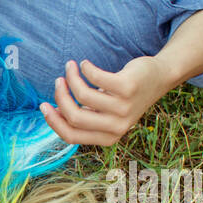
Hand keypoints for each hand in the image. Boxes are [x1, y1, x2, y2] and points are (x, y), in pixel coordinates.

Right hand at [39, 56, 170, 146]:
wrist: (158, 79)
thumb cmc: (124, 96)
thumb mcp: (104, 113)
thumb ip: (83, 117)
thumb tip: (52, 112)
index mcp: (107, 138)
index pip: (71, 136)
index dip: (53, 121)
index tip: (43, 105)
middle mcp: (116, 126)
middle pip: (74, 116)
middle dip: (60, 97)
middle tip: (59, 80)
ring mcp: (124, 108)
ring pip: (83, 95)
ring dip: (71, 77)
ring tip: (71, 67)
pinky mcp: (128, 87)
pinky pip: (96, 78)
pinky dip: (85, 68)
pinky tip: (85, 64)